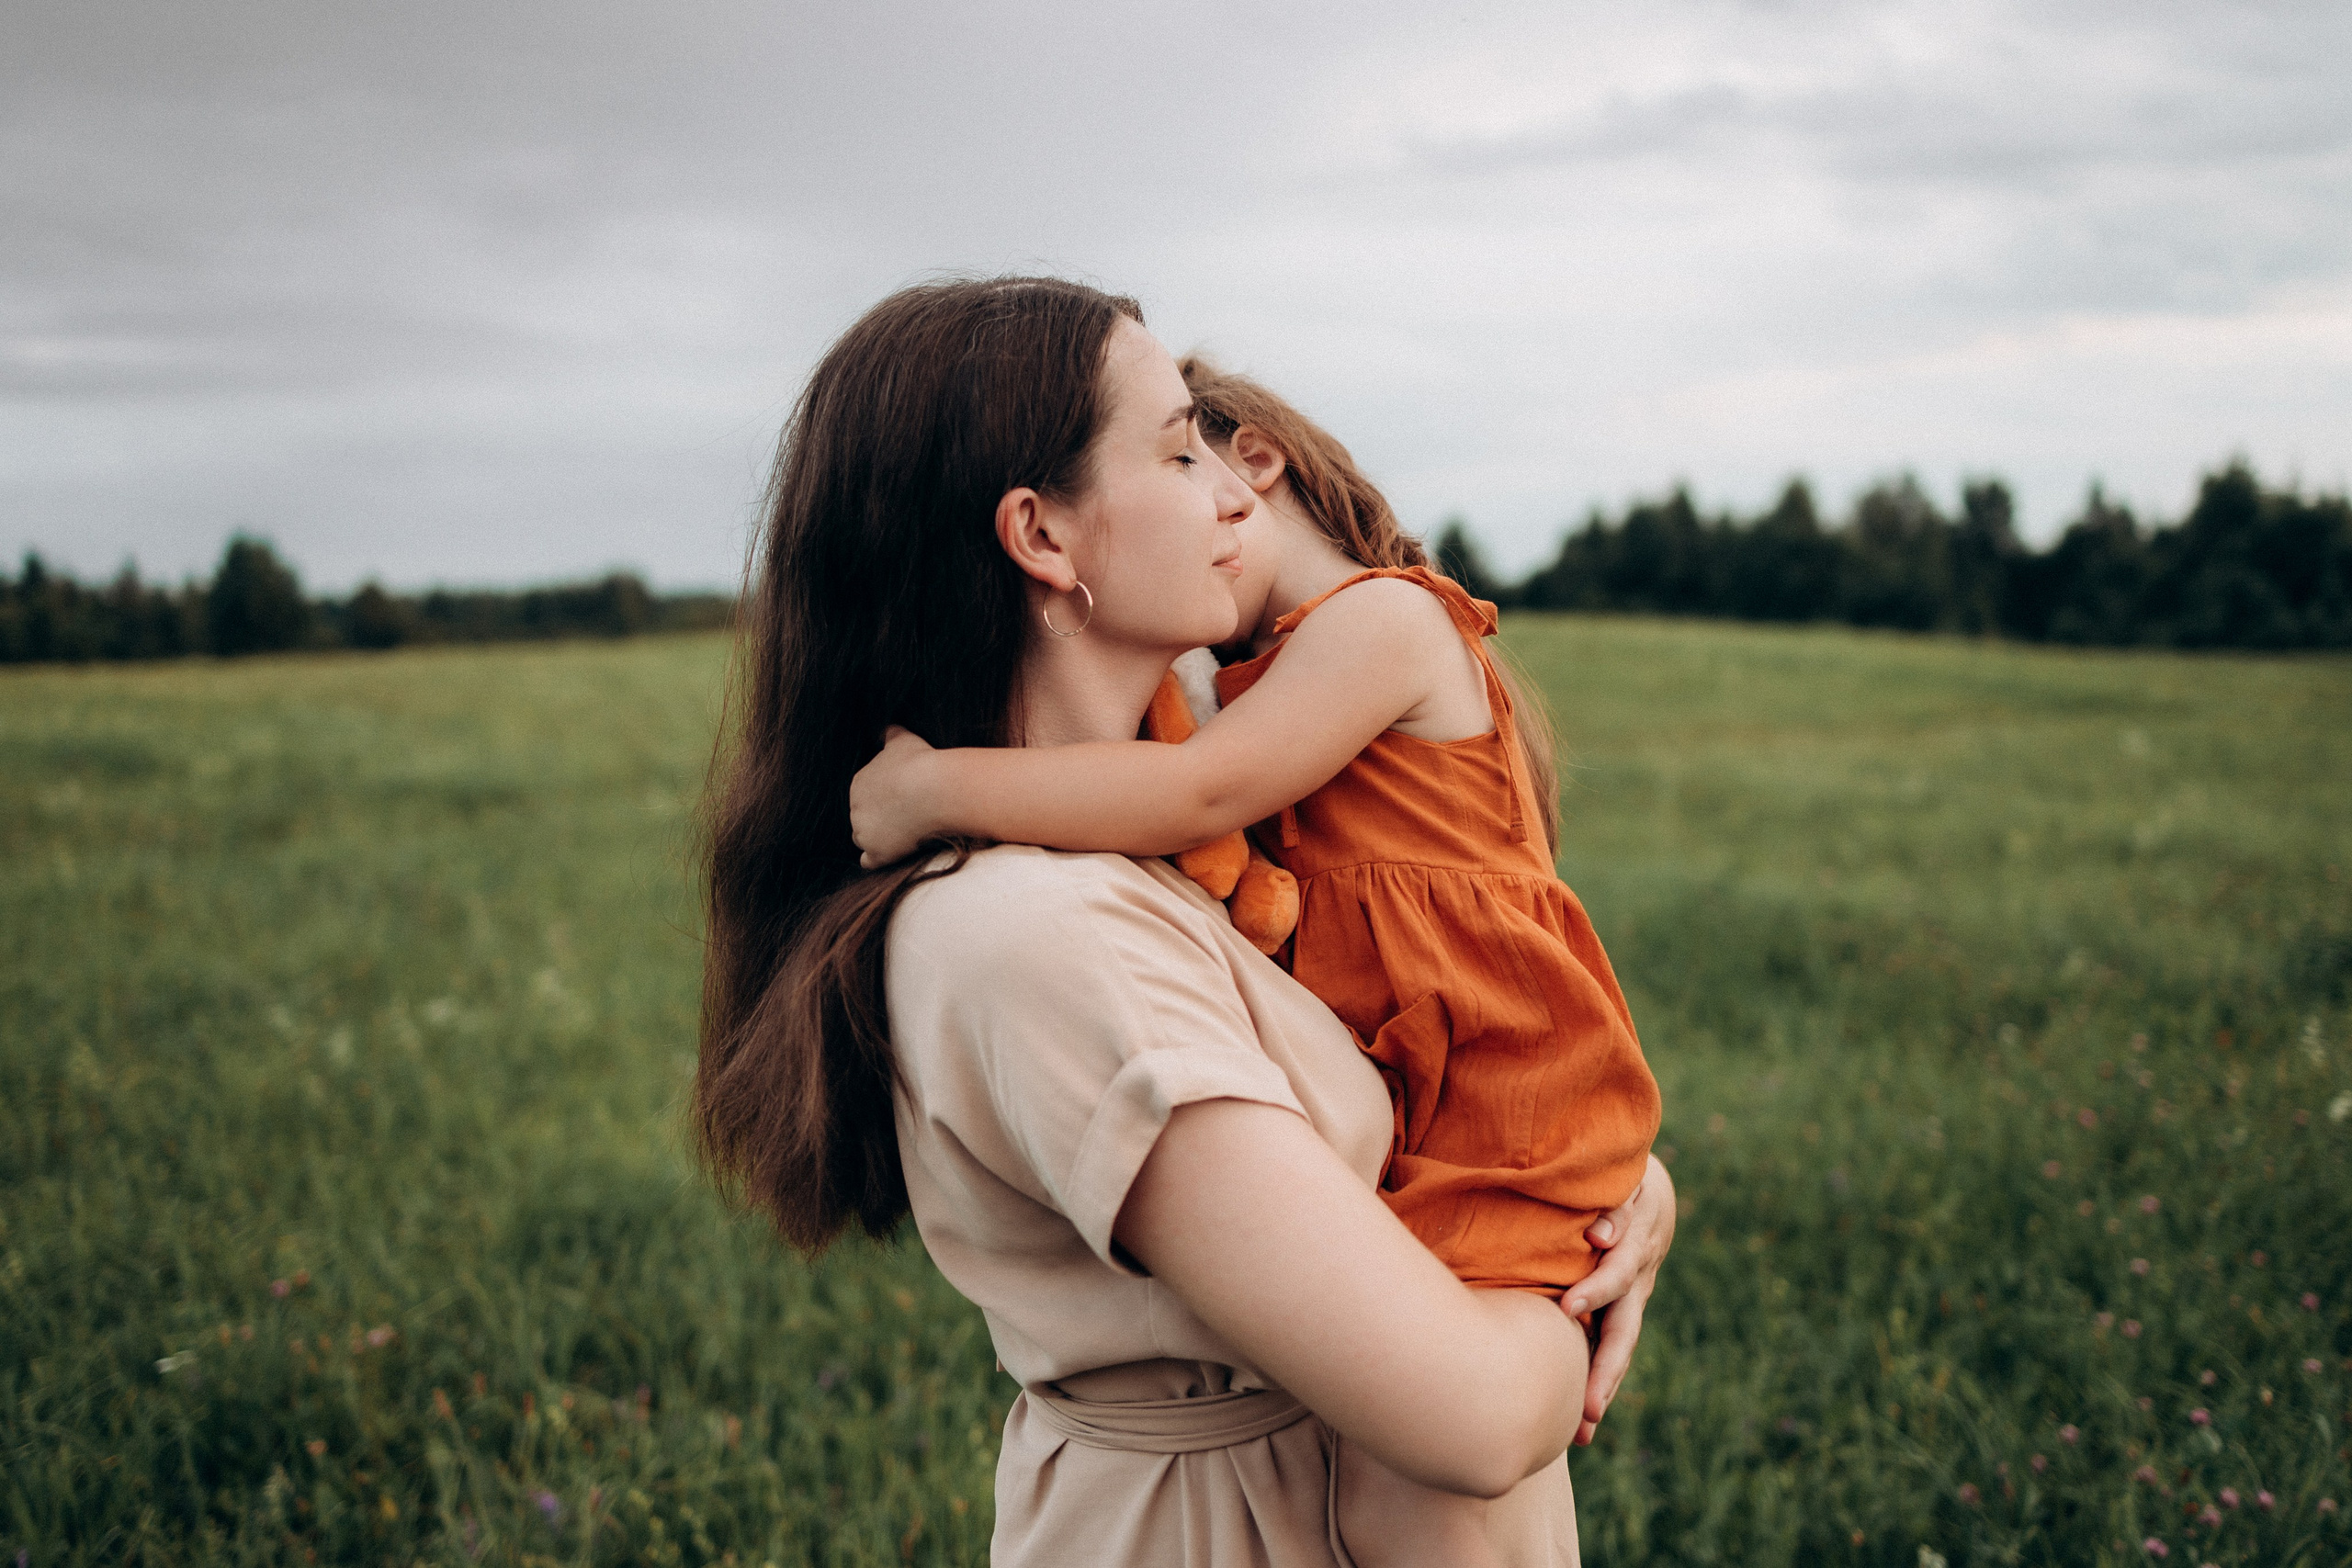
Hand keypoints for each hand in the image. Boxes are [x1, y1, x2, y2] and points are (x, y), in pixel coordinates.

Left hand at [849, 725, 942, 868]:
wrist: (935, 790)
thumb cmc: (921, 762)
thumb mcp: (903, 739)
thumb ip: (889, 733)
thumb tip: (884, 728)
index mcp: (858, 783)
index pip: (863, 795)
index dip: (881, 799)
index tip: (900, 800)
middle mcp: (855, 808)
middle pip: (861, 816)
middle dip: (878, 818)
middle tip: (903, 818)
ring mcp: (864, 832)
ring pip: (862, 838)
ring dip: (876, 838)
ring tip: (899, 836)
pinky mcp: (877, 852)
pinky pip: (868, 861)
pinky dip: (876, 859)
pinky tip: (889, 855)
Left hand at [1561, 1154, 1675, 1445]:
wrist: (1651, 1198)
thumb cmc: (1620, 1181)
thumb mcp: (1622, 1183)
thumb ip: (1612, 1206)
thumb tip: (1598, 1236)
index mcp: (1632, 1247)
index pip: (1614, 1274)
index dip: (1594, 1291)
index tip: (1568, 1309)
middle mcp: (1636, 1283)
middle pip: (1624, 1332)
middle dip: (1604, 1370)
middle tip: (1585, 1406)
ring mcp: (1632, 1304)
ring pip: (1618, 1352)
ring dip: (1601, 1390)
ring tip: (1581, 1432)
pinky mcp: (1622, 1316)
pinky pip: (1610, 1354)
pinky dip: (1597, 1386)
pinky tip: (1578, 1427)